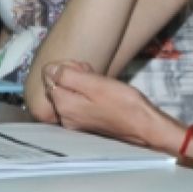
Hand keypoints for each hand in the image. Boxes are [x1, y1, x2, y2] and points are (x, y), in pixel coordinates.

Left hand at [45, 62, 180, 150]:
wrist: (143, 125)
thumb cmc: (124, 103)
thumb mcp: (96, 83)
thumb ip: (69, 76)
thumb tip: (49, 69)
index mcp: (65, 105)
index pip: (50, 75)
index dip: (66, 66)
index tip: (83, 68)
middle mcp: (64, 117)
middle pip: (58, 85)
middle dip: (72, 75)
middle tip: (92, 74)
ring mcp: (74, 122)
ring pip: (68, 92)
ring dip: (80, 83)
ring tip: (98, 83)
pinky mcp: (84, 123)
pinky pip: (76, 102)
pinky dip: (85, 94)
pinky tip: (100, 93)